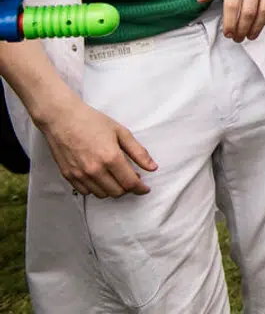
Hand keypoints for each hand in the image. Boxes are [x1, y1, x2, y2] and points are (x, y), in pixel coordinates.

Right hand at [38, 96, 156, 197]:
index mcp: (110, 158)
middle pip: (117, 192)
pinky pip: (86, 191)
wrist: (62, 118)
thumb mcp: (121, 132)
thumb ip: (138, 152)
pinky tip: (101, 178)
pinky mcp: (68, 175)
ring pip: (102, 194)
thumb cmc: (92, 121)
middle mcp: (95, 170)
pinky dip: (96, 188)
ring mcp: (80, 174)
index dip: (140, 188)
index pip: (130, 183)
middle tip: (131, 178)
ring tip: (116, 177)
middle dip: (128, 188)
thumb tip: (152, 167)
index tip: (145, 188)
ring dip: (112, 189)